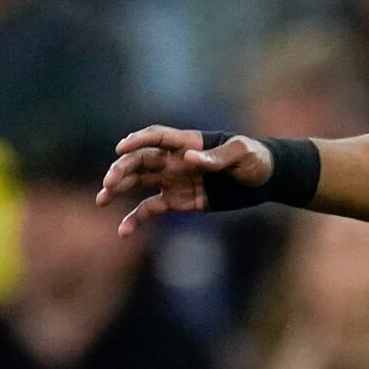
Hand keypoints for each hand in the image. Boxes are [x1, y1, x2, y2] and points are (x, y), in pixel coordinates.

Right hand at [97, 126, 268, 234]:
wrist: (265, 180)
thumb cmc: (255, 159)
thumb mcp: (242, 154)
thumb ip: (216, 157)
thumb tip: (189, 158)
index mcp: (187, 143)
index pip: (156, 137)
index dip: (138, 140)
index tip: (121, 147)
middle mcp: (174, 159)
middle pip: (140, 160)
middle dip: (122, 169)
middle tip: (110, 182)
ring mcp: (173, 180)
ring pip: (138, 182)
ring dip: (118, 188)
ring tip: (102, 199)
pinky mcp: (177, 201)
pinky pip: (150, 208)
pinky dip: (135, 218)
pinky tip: (123, 231)